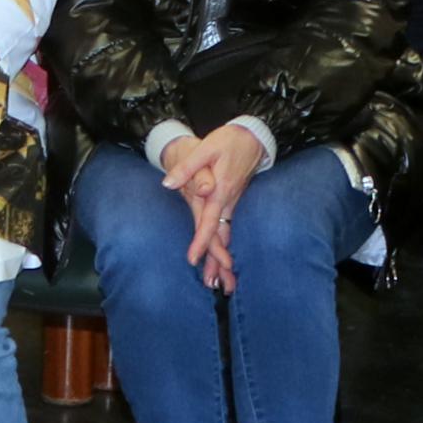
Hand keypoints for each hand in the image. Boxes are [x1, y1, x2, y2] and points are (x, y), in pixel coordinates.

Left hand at [164, 123, 272, 293]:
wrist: (253, 136)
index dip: (201, 242)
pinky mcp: (232, 201)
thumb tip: (169, 184)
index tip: (193, 260)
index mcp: (220, 191)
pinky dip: (225, 245)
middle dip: (219, 262)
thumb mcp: (206, 148)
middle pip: (222, 236)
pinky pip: (228, 228)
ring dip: (224, 259)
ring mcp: (232, 203)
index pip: (209, 222)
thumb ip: (188, 169)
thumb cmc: (228, 140)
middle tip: (214, 286)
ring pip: (226, 235)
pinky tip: (224, 260)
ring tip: (222, 284)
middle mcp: (228, 201)